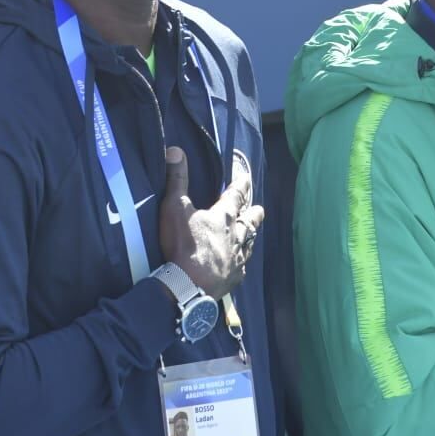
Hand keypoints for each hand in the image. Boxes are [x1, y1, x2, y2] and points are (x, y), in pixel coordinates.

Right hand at [158, 146, 263, 300]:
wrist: (189, 285)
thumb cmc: (183, 245)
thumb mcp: (175, 208)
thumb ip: (176, 179)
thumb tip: (175, 150)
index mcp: (223, 217)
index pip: (235, 196)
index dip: (241, 185)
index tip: (247, 179)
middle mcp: (236, 236)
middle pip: (250, 221)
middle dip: (255, 213)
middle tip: (260, 209)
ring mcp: (237, 258)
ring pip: (249, 244)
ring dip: (250, 237)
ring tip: (252, 234)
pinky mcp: (234, 278)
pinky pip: (241, 268)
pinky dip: (240, 264)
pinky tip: (240, 266)